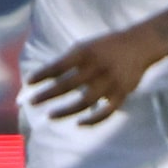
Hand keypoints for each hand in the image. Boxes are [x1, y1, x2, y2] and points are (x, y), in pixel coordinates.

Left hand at [28, 23, 163, 122]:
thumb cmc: (105, 47)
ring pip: (85, 101)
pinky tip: (78, 123)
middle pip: (68, 84)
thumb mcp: (85, 47)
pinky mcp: (121, 94)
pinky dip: (92, 120)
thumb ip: (68, 61)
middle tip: (32, 102)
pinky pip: (106, 112)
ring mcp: (110, 82)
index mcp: (85, 52)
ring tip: (50, 116)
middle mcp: (96, 67)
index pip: (58, 65)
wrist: (139, 45)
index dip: (42, 74)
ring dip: (66, 110)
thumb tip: (46, 78)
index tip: (27, 83)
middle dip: (48, 94)